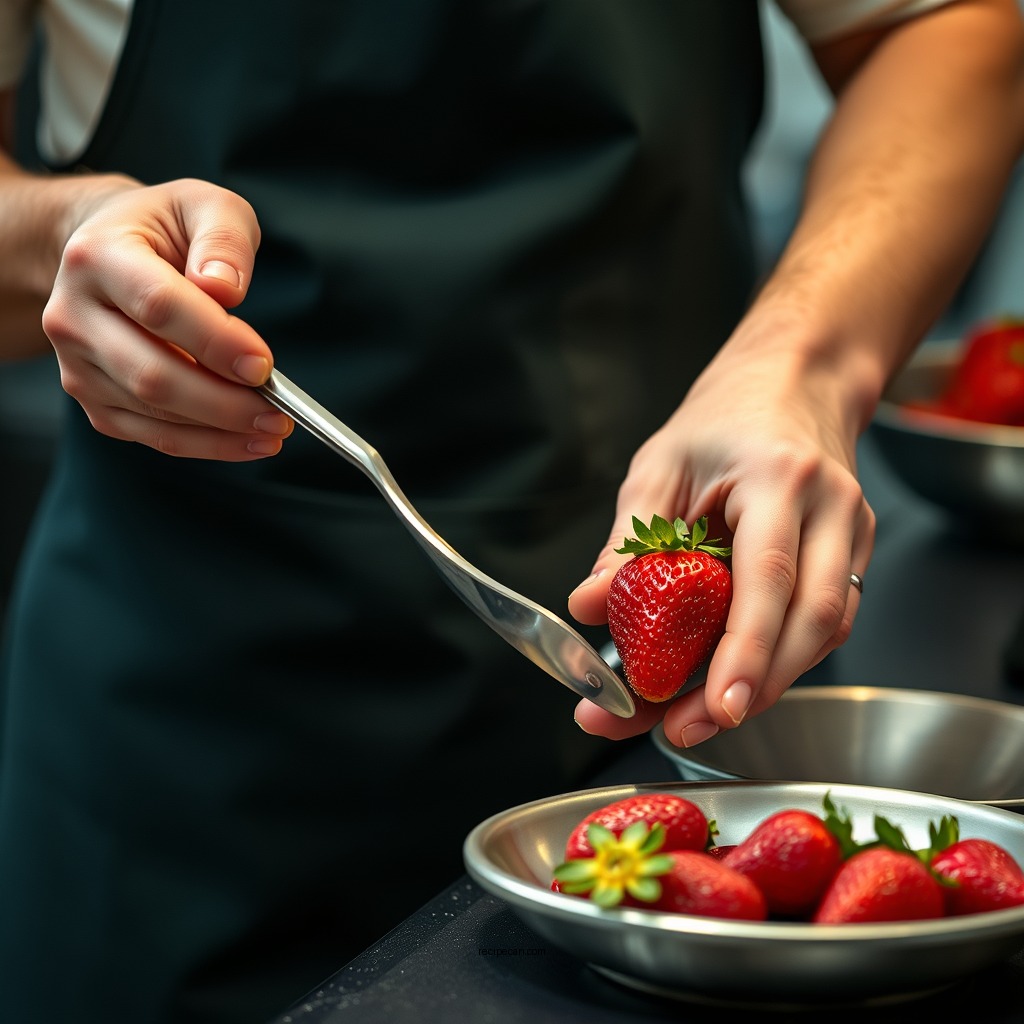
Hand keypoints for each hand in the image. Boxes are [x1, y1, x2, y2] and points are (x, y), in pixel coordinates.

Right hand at [42, 177, 292, 459]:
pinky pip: (152, 435)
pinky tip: (248, 440)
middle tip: (279, 413)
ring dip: (221, 430)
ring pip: (153, 413)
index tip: (263, 365)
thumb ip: (224, 239)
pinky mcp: (94, 401)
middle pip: (152, 374)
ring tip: (275, 429)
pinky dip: (205, 444)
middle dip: (223, 402)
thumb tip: (224, 289)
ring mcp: (77, 364)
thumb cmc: (164, 229)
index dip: (215, 341)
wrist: (106, 253)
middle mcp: (73, 315)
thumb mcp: (204, 206)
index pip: (159, 307)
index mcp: (96, 256)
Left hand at [568, 312, 874, 745]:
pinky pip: (825, 622)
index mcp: (780, 478)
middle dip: (753, 688)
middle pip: (812, 621)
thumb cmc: (723, 421)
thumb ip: (627, 542)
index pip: (771, 579)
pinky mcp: (854, 555)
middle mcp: (832, 509)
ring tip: (694, 716)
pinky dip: (779, 659)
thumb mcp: (659, 467)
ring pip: (826, 633)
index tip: (715, 708)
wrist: (793, 383)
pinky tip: (730, 677)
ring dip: (765, 684)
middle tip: (687, 727)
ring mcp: (854, 534)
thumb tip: (590, 607)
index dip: (746, 652)